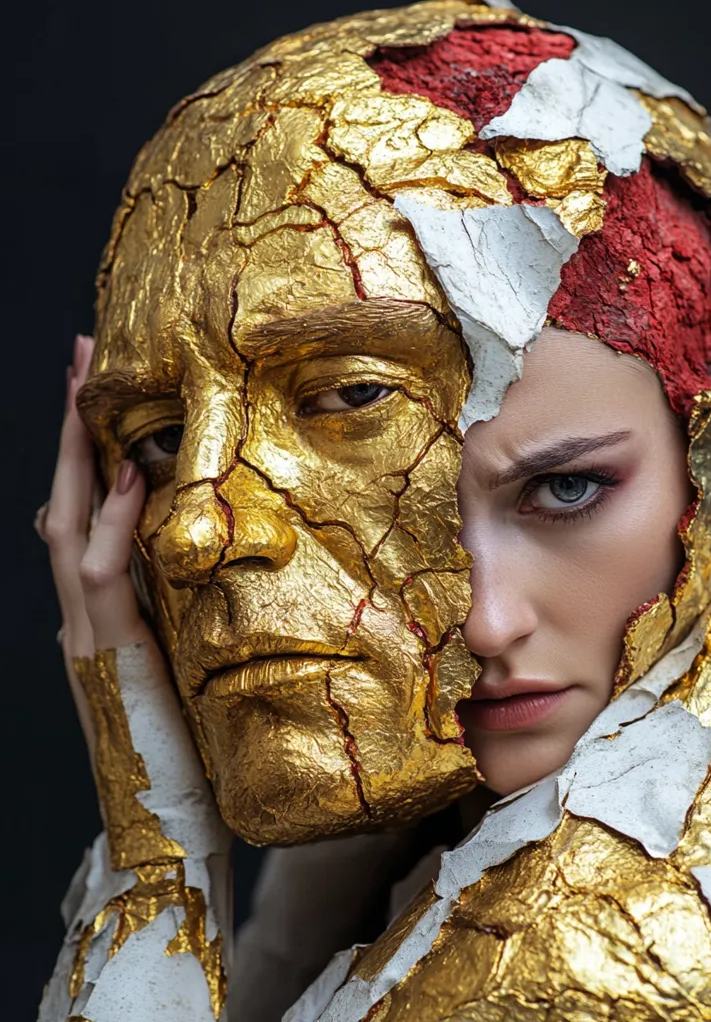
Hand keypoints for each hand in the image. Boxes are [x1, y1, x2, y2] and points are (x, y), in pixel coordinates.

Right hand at [42, 334, 154, 748]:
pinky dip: (107, 526)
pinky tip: (125, 478)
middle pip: (59, 502)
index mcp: (96, 614)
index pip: (79, 516)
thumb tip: (185, 551)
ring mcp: (82, 634)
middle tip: (78, 355)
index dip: (83, 452)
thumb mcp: (177, 657)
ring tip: (84, 387)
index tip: (96, 390)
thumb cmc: (182, 745)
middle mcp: (77, 616)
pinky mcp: (103, 653)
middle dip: (68, 429)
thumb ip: (169, 605)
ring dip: (74, 455)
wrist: (161, 820)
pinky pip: (97, 578)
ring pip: (62, 528)